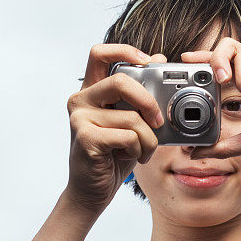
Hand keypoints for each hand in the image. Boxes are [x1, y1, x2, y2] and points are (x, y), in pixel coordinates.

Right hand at [65, 44, 166, 211]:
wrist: (92, 190)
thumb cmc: (113, 153)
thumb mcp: (131, 119)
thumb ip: (141, 91)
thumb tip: (160, 57)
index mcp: (91, 90)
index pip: (99, 53)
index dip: (124, 50)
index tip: (147, 61)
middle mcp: (80, 99)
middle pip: (121, 81)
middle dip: (148, 100)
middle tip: (158, 120)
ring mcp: (80, 118)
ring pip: (131, 117)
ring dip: (149, 139)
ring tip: (145, 150)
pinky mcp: (85, 138)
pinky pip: (128, 137)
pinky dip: (140, 149)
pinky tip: (133, 157)